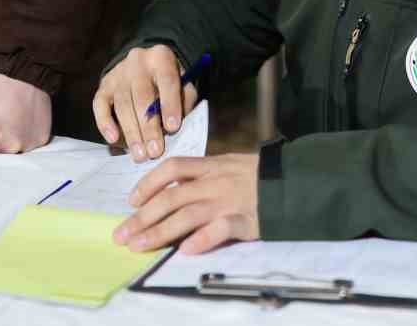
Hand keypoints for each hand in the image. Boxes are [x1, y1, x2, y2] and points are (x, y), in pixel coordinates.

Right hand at [92, 45, 198, 161]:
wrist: (146, 66)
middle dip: (149, 127)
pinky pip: (100, 105)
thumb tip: (173, 128)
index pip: (166, 80)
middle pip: (142, 96)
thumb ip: (183, 102)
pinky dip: (105, 123)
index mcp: (161, 57)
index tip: (173, 129)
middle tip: (154, 152)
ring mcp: (118, 73)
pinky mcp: (104, 85)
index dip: (170, 105)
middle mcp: (137, 61)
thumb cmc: (169, 83)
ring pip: (122, 104)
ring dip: (131, 132)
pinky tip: (113, 139)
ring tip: (140, 154)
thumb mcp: (184, 85)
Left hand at [113, 154, 259, 254]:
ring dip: (159, 232)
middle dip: (142, 217)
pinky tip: (185, 250)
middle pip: (171, 198)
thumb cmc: (259, 176)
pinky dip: (201, 240)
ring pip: (186, 215)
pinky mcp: (245, 221)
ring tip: (139, 246)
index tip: (131, 200)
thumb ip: (204, 175)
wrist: (295, 182)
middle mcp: (215, 183)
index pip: (172, 168)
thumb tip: (174, 188)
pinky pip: (219, 230)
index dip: (148, 183)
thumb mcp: (230, 165)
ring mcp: (228, 201)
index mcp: (211, 166)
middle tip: (121, 234)